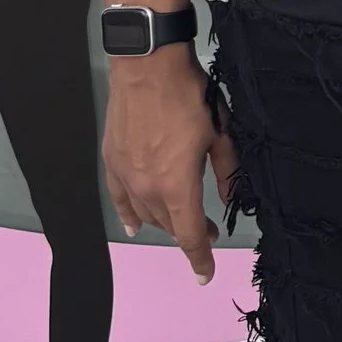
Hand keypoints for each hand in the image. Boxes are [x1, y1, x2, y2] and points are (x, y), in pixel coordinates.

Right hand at [103, 45, 233, 284]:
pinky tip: (134, 226)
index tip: (205, 275)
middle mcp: (147, 188)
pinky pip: (120, 199)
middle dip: (188, 233)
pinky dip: (129, 215)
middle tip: (206, 229)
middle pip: (168, 225)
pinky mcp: (112, 162)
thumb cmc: (189, 96)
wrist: (148, 66)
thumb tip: (229, 199)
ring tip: (180, 221)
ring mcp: (126, 176)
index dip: (199, 258)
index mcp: (176, 185)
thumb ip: (227, 171)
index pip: (189, 235)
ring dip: (165, 223)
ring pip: (146, 215)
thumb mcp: (221, 133)